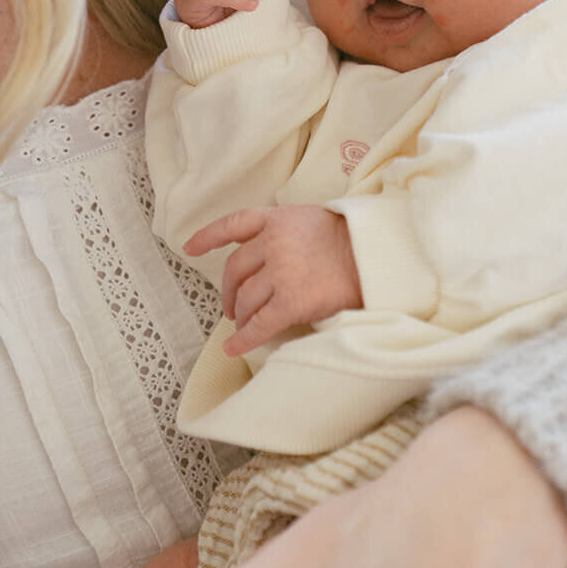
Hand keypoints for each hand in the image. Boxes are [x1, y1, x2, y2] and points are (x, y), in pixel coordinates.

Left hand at [184, 203, 362, 355]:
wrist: (377, 256)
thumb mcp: (313, 220)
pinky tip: (234, 348)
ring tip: (242, 325)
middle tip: (229, 308)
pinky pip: (259, 325)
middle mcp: (273, 243)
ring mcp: (280, 273)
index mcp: (277, 219)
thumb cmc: (352, 240)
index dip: (208, 237)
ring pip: (245, 299)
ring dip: (239, 316)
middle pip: (234, 270)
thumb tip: (265, 254)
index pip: (232, 225)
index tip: (189, 248)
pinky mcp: (291, 302)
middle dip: (227, 292)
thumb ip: (285, 230)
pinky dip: (243, 339)